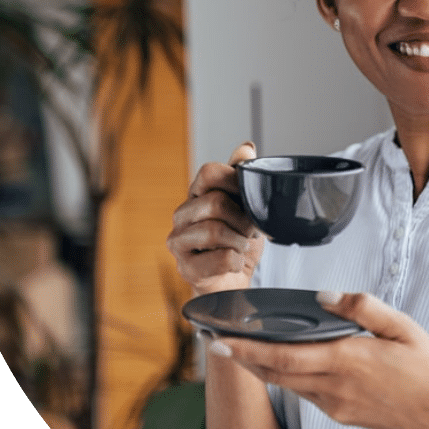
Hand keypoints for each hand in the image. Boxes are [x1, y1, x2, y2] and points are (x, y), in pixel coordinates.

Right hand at [167, 142, 265, 293]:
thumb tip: (246, 147)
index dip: (236, 183)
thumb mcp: (245, 205)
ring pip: (215, 230)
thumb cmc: (237, 241)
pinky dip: (236, 261)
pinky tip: (233, 263)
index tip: (248, 200)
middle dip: (243, 219)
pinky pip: (220, 258)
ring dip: (240, 241)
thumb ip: (242, 176)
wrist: (234, 281)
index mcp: (196, 195)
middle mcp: (181, 215)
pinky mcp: (186, 268)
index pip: (209, 172)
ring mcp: (178, 242)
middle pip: (216, 202)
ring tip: (241, 247)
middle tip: (250, 231)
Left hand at [209, 292, 428, 428]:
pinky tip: (283, 364)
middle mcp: (334, 387)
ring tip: (240, 349)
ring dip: (261, 368)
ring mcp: (336, 406)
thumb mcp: (402, 327)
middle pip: (276, 373)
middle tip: (215, 341)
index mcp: (347, 360)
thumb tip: (324, 295)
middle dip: (243, 358)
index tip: (221, 340)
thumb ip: (362, 308)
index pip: (284, 355)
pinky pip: (305, 394)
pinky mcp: (342, 415)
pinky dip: (286, 378)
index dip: (248, 349)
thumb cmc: (428, 368)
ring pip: (287, 385)